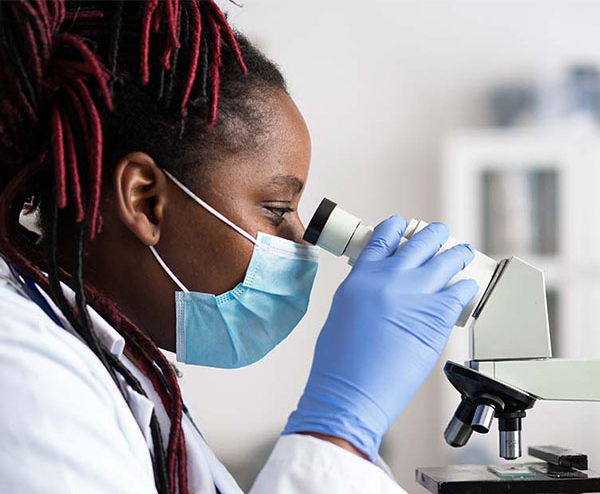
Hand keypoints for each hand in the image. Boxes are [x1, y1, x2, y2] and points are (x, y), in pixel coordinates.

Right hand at [283, 216, 477, 460]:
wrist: (352, 389)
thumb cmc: (340, 360)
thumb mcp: (344, 311)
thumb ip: (364, 290)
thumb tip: (381, 285)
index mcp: (362, 275)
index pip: (384, 236)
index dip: (397, 226)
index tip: (404, 225)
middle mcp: (390, 277)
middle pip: (421, 241)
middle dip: (435, 234)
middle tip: (441, 235)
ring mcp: (417, 293)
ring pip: (447, 258)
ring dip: (457, 253)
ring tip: (462, 252)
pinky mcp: (438, 314)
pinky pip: (461, 289)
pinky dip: (466, 286)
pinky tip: (467, 287)